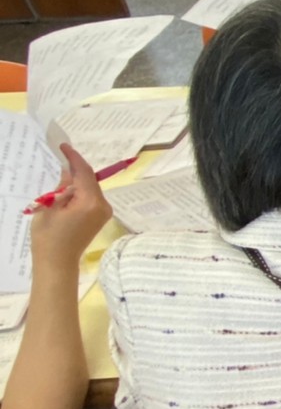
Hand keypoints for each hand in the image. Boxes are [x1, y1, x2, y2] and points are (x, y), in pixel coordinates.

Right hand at [29, 144, 111, 269]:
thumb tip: (68, 172)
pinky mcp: (100, 217)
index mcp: (90, 202)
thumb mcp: (49, 207)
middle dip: (76, 168)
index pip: (84, 173)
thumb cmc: (49, 237)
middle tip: (61, 156)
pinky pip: (91, 197)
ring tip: (62, 170)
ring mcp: (104, 212)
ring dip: (78, 179)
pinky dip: (81, 190)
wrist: (57, 262)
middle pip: (90, 179)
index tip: (64, 146)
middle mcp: (103, 205)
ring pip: (91, 188)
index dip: (74, 158)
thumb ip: (61, 187)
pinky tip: (68, 188)